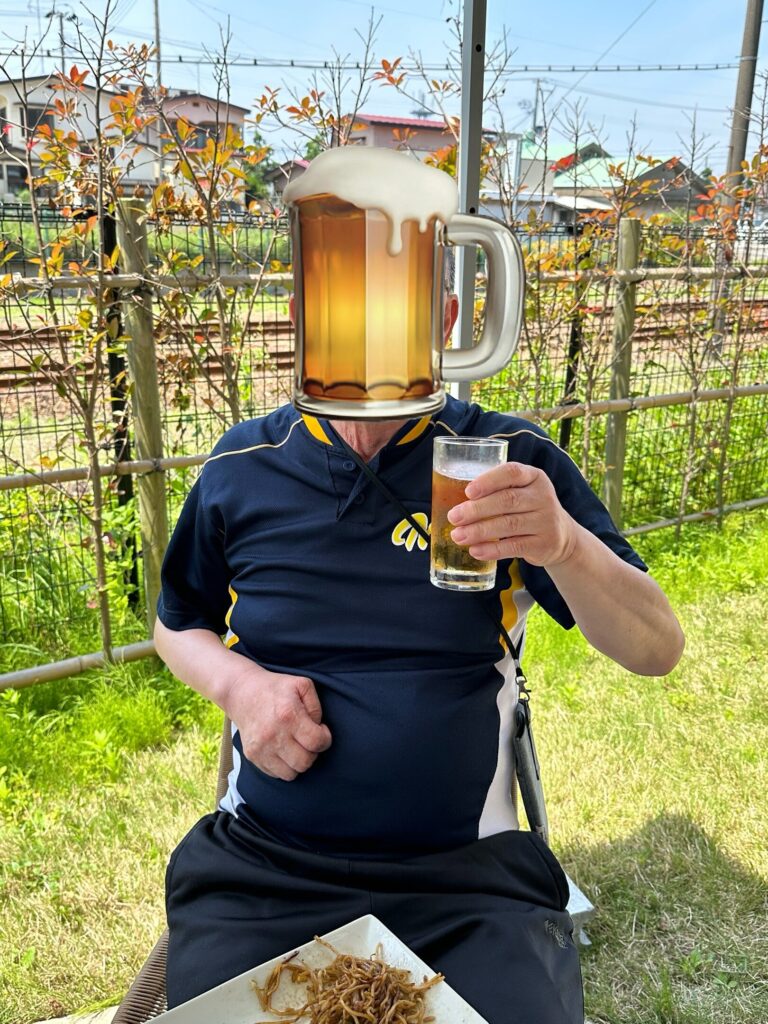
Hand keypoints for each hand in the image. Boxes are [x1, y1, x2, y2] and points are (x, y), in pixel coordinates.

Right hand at [223, 666, 331, 781]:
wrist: (241, 692)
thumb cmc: (274, 687)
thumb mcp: (301, 684)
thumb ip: (316, 706)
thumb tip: (318, 728)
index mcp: (288, 715)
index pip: (317, 742)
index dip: (325, 738)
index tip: (320, 730)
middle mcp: (273, 735)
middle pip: (305, 762)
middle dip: (312, 752)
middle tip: (308, 739)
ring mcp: (261, 748)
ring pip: (291, 773)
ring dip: (298, 762)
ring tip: (296, 746)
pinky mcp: (252, 756)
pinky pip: (276, 774)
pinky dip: (283, 766)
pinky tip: (283, 750)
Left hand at [446, 461, 577, 567]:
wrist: (562, 536)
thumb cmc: (529, 509)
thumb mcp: (521, 491)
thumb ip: (496, 491)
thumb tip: (454, 501)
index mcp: (534, 477)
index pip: (512, 472)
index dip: (489, 481)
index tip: (468, 491)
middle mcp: (543, 497)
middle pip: (507, 500)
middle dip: (477, 509)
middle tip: (453, 517)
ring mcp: (546, 521)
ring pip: (508, 525)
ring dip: (479, 531)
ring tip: (458, 536)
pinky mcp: (544, 544)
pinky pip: (514, 547)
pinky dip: (492, 550)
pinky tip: (475, 551)